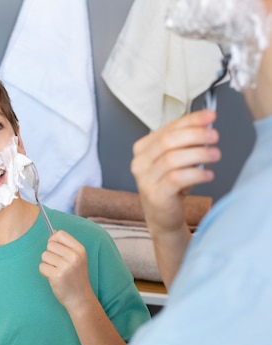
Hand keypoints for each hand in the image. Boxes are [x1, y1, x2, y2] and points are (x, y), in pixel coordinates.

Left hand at [39, 230, 93, 310]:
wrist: (80, 298)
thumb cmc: (76, 277)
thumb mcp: (78, 259)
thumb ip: (67, 246)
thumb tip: (52, 233)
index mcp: (80, 250)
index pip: (60, 234)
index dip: (53, 240)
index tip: (55, 249)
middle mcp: (74, 257)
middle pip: (50, 245)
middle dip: (50, 254)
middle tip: (57, 264)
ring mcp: (66, 267)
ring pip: (44, 256)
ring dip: (47, 264)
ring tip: (56, 271)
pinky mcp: (57, 276)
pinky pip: (42, 267)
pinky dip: (44, 272)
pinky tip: (53, 278)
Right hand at [130, 110, 220, 234]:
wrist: (163, 216)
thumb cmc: (171, 185)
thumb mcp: (176, 159)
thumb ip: (185, 142)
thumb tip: (206, 124)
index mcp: (142, 149)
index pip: (167, 129)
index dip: (190, 120)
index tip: (210, 116)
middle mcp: (139, 163)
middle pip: (167, 141)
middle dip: (195, 135)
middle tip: (214, 136)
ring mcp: (144, 180)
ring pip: (172, 159)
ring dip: (198, 154)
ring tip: (215, 154)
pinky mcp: (155, 195)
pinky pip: (177, 179)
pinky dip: (196, 174)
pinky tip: (208, 174)